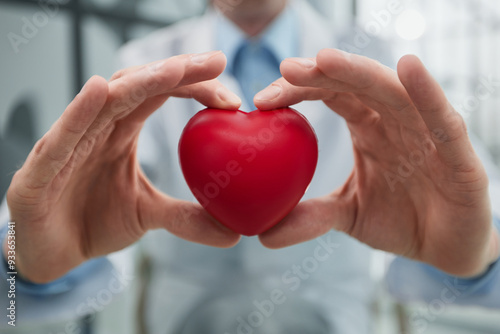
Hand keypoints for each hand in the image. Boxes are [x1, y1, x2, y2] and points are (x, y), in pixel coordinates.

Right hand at [5, 51, 240, 282]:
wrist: (52, 253)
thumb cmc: (94, 221)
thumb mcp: (148, 215)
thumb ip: (186, 217)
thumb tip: (233, 233)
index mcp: (121, 131)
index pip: (160, 94)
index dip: (195, 88)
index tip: (233, 99)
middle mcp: (96, 128)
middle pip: (137, 86)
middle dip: (177, 70)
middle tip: (217, 61)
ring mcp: (67, 144)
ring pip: (102, 102)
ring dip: (139, 82)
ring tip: (175, 69)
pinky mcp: (39, 170)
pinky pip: (60, 138)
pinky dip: (78, 113)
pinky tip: (98, 91)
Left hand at [255, 49, 498, 277]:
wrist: (445, 249)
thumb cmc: (400, 220)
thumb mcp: (348, 215)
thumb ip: (312, 216)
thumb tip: (264, 235)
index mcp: (369, 127)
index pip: (332, 95)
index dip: (298, 91)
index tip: (261, 99)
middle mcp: (395, 121)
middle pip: (356, 85)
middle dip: (321, 73)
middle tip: (285, 68)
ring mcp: (427, 134)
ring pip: (394, 93)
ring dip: (360, 73)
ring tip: (325, 60)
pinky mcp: (459, 156)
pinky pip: (443, 121)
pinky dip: (427, 94)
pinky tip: (408, 68)